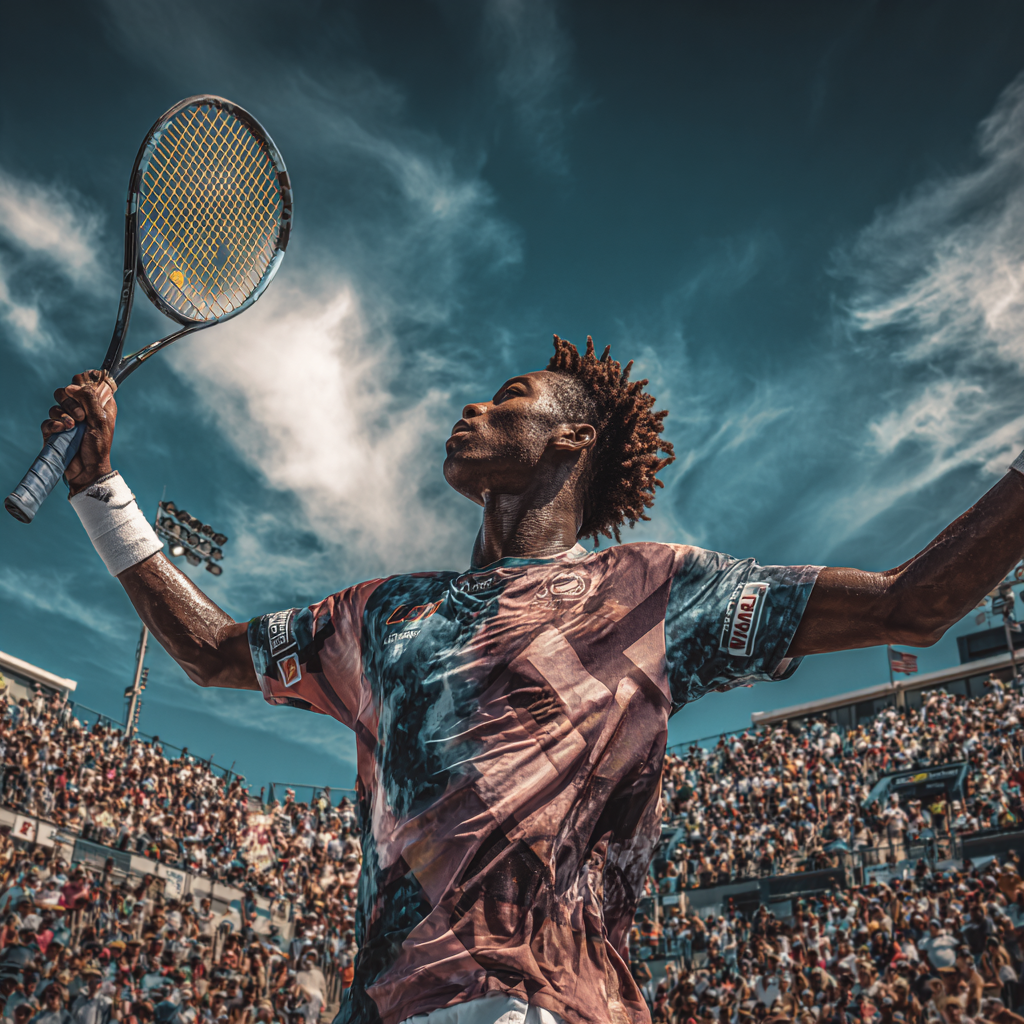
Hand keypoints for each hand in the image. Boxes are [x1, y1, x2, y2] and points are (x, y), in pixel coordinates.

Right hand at [41, 369, 117, 495]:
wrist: (87, 470)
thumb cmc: (98, 447)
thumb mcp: (100, 420)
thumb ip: (90, 400)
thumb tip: (74, 385)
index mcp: (97, 405)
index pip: (87, 382)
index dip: (83, 382)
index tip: (83, 387)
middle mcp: (81, 410)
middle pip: (67, 390)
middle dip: (71, 401)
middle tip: (81, 416)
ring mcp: (67, 420)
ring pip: (56, 404)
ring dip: (64, 413)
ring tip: (73, 426)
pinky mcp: (55, 431)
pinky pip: (48, 420)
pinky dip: (54, 424)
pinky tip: (63, 430)